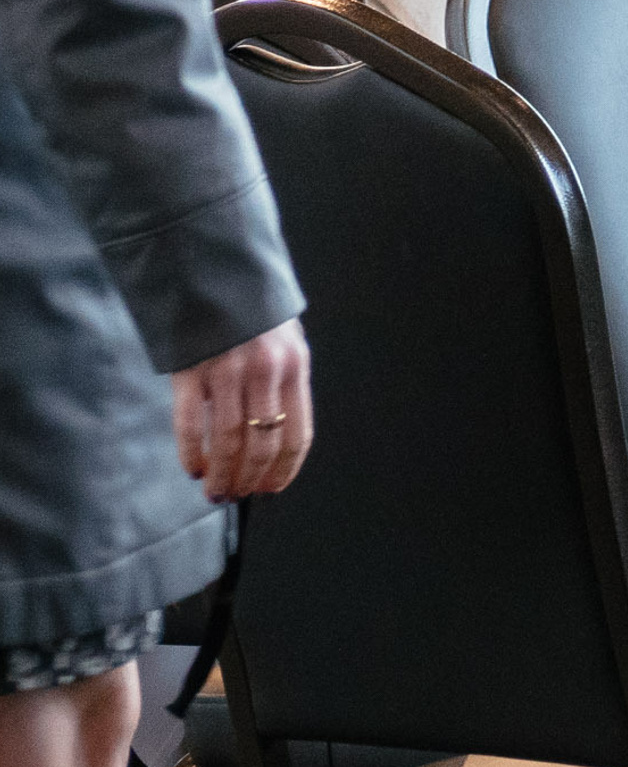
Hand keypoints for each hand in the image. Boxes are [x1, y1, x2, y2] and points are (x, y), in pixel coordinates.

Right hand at [172, 318, 312, 502]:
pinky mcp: (191, 371)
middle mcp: (266, 372)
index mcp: (296, 366)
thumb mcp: (286, 339)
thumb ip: (286, 380)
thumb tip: (281, 435)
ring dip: (223, 475)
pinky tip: (195, 469)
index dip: (285, 469)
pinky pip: (191, 424)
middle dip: (249, 479)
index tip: (272, 489)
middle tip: (237, 496)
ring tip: (216, 492)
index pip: (298, 433)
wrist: (215, 271)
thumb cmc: (253, 312)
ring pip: (228, 441)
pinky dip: (192, 453)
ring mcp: (227, 371)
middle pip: (261, 444)